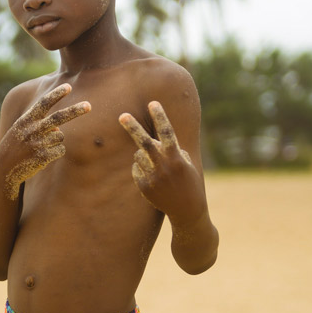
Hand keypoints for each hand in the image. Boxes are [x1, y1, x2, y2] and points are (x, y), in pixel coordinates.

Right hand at [1, 83, 90, 198]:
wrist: (4, 168)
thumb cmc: (16, 146)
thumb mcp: (22, 130)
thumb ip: (39, 125)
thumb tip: (59, 129)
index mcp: (26, 120)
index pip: (43, 104)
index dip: (56, 94)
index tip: (68, 86)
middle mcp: (32, 130)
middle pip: (58, 118)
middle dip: (75, 110)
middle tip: (89, 105)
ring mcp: (37, 144)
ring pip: (61, 137)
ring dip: (56, 141)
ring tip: (42, 147)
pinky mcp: (42, 157)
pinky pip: (61, 150)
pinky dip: (56, 153)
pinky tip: (43, 157)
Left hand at [119, 101, 205, 225]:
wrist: (187, 209)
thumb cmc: (188, 181)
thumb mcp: (185, 163)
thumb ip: (171, 150)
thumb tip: (152, 139)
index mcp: (177, 158)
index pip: (167, 133)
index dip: (160, 117)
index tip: (152, 103)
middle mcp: (164, 167)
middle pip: (144, 143)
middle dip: (133, 128)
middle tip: (122, 115)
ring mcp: (153, 178)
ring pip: (138, 155)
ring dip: (142, 154)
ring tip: (154, 164)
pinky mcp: (144, 187)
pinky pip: (135, 169)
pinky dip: (141, 168)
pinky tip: (152, 177)